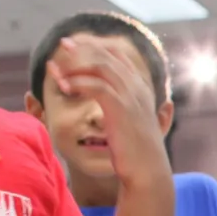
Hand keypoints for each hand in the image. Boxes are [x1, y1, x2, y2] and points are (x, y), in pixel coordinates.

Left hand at [47, 36, 170, 185]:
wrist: (148, 170)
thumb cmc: (139, 152)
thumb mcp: (138, 124)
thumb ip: (139, 108)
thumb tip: (160, 105)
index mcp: (140, 87)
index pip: (118, 54)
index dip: (96, 45)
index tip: (76, 44)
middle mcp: (136, 87)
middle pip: (107, 55)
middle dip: (82, 47)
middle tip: (62, 45)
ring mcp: (129, 96)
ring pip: (100, 66)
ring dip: (75, 64)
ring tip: (56, 68)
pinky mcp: (119, 108)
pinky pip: (95, 86)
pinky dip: (77, 83)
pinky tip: (64, 88)